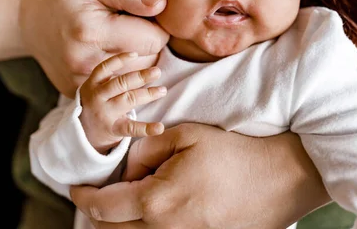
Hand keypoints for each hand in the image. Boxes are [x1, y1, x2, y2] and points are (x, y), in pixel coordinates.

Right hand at [19, 0, 169, 97]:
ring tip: (123, 42)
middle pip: (148, 63)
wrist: (29, 20)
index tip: (146, 18)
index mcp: (92, 31)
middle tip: (134, 29)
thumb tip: (161, 5)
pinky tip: (112, 58)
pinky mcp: (78, 93)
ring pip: (135, 79)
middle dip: (150, 46)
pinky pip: (117, 91)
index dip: (158, 27)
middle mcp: (86, 61)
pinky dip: (122, 76)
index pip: (153, 40)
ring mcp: (80, 82)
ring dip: (139, 62)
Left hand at [70, 124, 329, 228]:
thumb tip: (129, 165)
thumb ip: (148, 150)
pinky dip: (150, 225)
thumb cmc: (235, 153)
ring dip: (125, 221)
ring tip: (129, 200)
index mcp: (157, 201)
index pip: (103, 207)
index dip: (84, 197)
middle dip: (101, 213)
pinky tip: (157, 209)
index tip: (76, 189)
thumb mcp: (187, 136)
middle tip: (98, 195)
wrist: (280, 178)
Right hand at [79, 52, 166, 153]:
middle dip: (140, 76)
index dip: (119, 60)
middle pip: (121, 84)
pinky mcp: (113, 129)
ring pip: (129, 100)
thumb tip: (134, 58)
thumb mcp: (95, 88)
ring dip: (148, 94)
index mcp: (92, 85)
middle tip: (157, 71)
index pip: (104, 68)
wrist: (81, 134)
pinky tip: (159, 127)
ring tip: (163, 90)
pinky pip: (131, 128)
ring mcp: (105, 114)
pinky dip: (147, 128)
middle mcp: (97, 97)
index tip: (135, 54)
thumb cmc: (96, 104)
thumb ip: (110, 77)